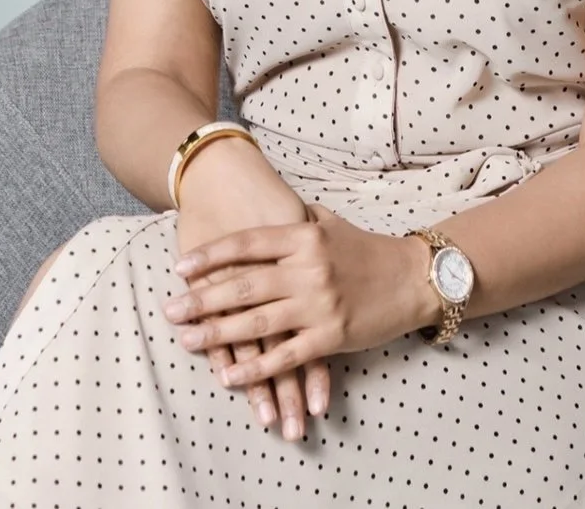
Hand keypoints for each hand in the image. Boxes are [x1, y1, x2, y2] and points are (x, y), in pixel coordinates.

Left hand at [167, 203, 436, 394]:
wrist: (414, 277)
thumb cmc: (367, 248)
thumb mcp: (331, 223)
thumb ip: (297, 219)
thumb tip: (264, 209)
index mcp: (305, 236)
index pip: (248, 243)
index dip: (211, 255)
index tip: (180, 267)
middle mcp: (308, 268)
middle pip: (244, 284)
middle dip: (202, 298)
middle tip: (170, 310)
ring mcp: (319, 304)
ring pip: (258, 322)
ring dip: (218, 334)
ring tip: (187, 341)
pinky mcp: (331, 336)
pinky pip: (285, 356)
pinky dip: (255, 369)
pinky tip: (228, 376)